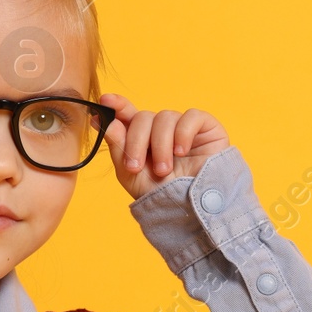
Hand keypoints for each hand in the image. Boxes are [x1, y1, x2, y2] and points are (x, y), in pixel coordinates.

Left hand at [98, 93, 229, 200]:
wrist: (193, 211)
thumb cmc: (163, 195)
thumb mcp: (131, 175)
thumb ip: (118, 147)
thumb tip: (109, 122)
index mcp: (143, 139)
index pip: (129, 115)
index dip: (118, 105)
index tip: (105, 100)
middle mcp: (162, 130)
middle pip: (143, 117)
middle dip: (136, 141)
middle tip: (135, 166)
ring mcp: (184, 127)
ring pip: (165, 117)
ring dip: (160, 145)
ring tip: (164, 170)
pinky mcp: (206, 128)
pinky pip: (191, 116)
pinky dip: (182, 133)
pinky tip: (181, 152)